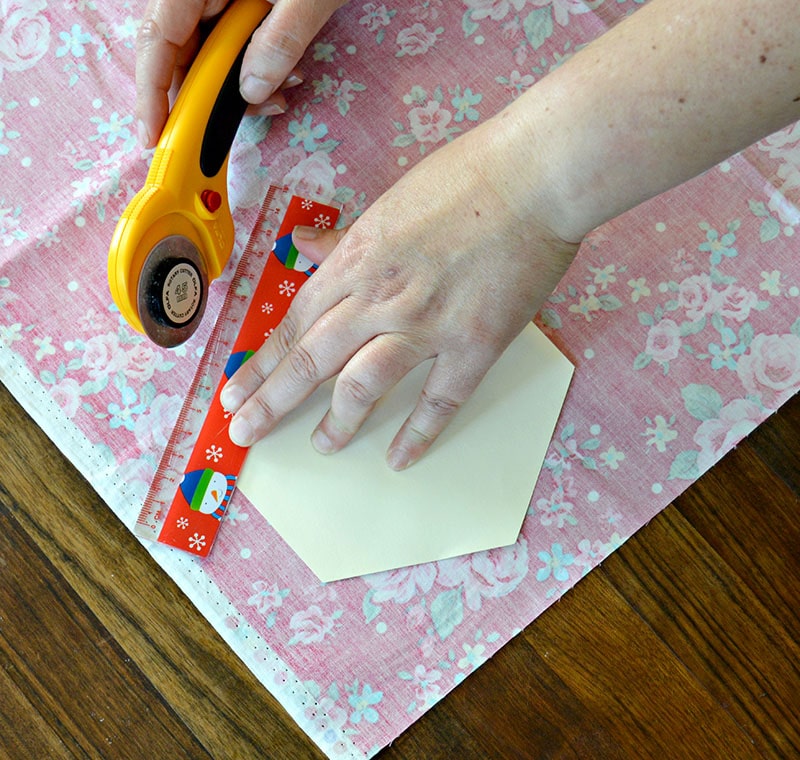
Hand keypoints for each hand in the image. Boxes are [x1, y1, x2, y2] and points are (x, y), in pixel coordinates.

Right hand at [135, 0, 347, 146]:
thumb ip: (280, 43)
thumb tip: (251, 92)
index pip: (158, 37)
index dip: (151, 90)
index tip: (154, 134)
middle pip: (181, 50)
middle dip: (209, 96)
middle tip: (229, 129)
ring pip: (209, 52)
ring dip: (240, 87)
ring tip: (280, 97)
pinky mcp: (239, 4)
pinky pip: (234, 43)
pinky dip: (256, 68)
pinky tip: (286, 77)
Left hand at [219, 115, 579, 468]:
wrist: (534, 177)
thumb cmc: (465, 178)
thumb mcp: (389, 202)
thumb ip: (345, 236)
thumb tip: (304, 245)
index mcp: (356, 259)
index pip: (294, 323)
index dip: (261, 363)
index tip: (235, 391)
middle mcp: (379, 297)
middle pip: (311, 361)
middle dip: (271, 403)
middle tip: (245, 433)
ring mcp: (426, 325)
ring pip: (362, 386)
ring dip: (338, 423)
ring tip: (323, 446)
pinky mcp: (474, 345)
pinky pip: (438, 401)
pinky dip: (418, 434)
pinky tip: (399, 458)